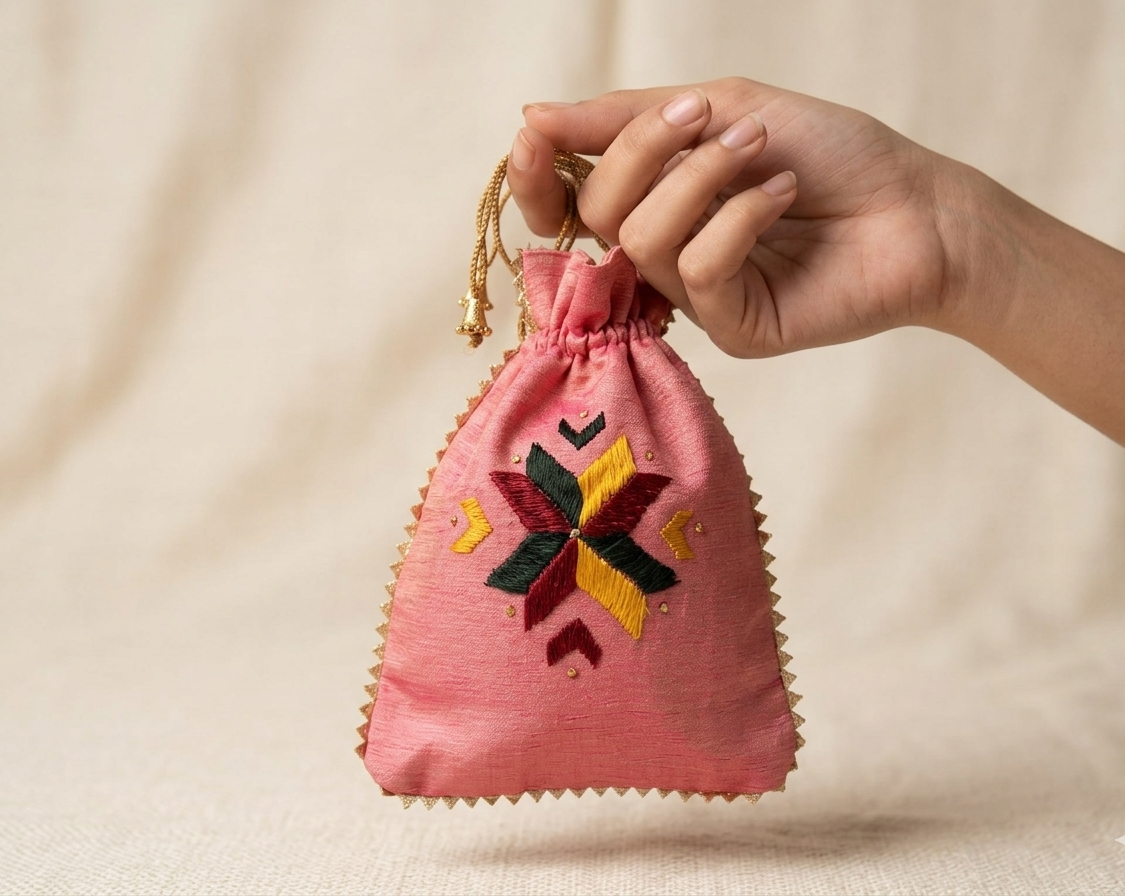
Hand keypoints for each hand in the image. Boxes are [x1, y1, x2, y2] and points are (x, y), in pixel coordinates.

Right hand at [508, 77, 950, 357]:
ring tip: (757, 148)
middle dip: (639, 153)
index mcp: (655, 199)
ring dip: (697, 178)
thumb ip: (627, 118)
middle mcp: (666, 253)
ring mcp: (696, 297)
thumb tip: (532, 117)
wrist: (915, 204)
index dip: (538, 176)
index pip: (568, 203)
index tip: (534, 136)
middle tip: (700, 116)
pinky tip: (780, 197)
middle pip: (597, 215)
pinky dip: (738, 219)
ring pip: (643, 241)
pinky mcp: (732, 329)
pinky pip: (699, 271)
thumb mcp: (723, 107)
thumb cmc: (829, 151)